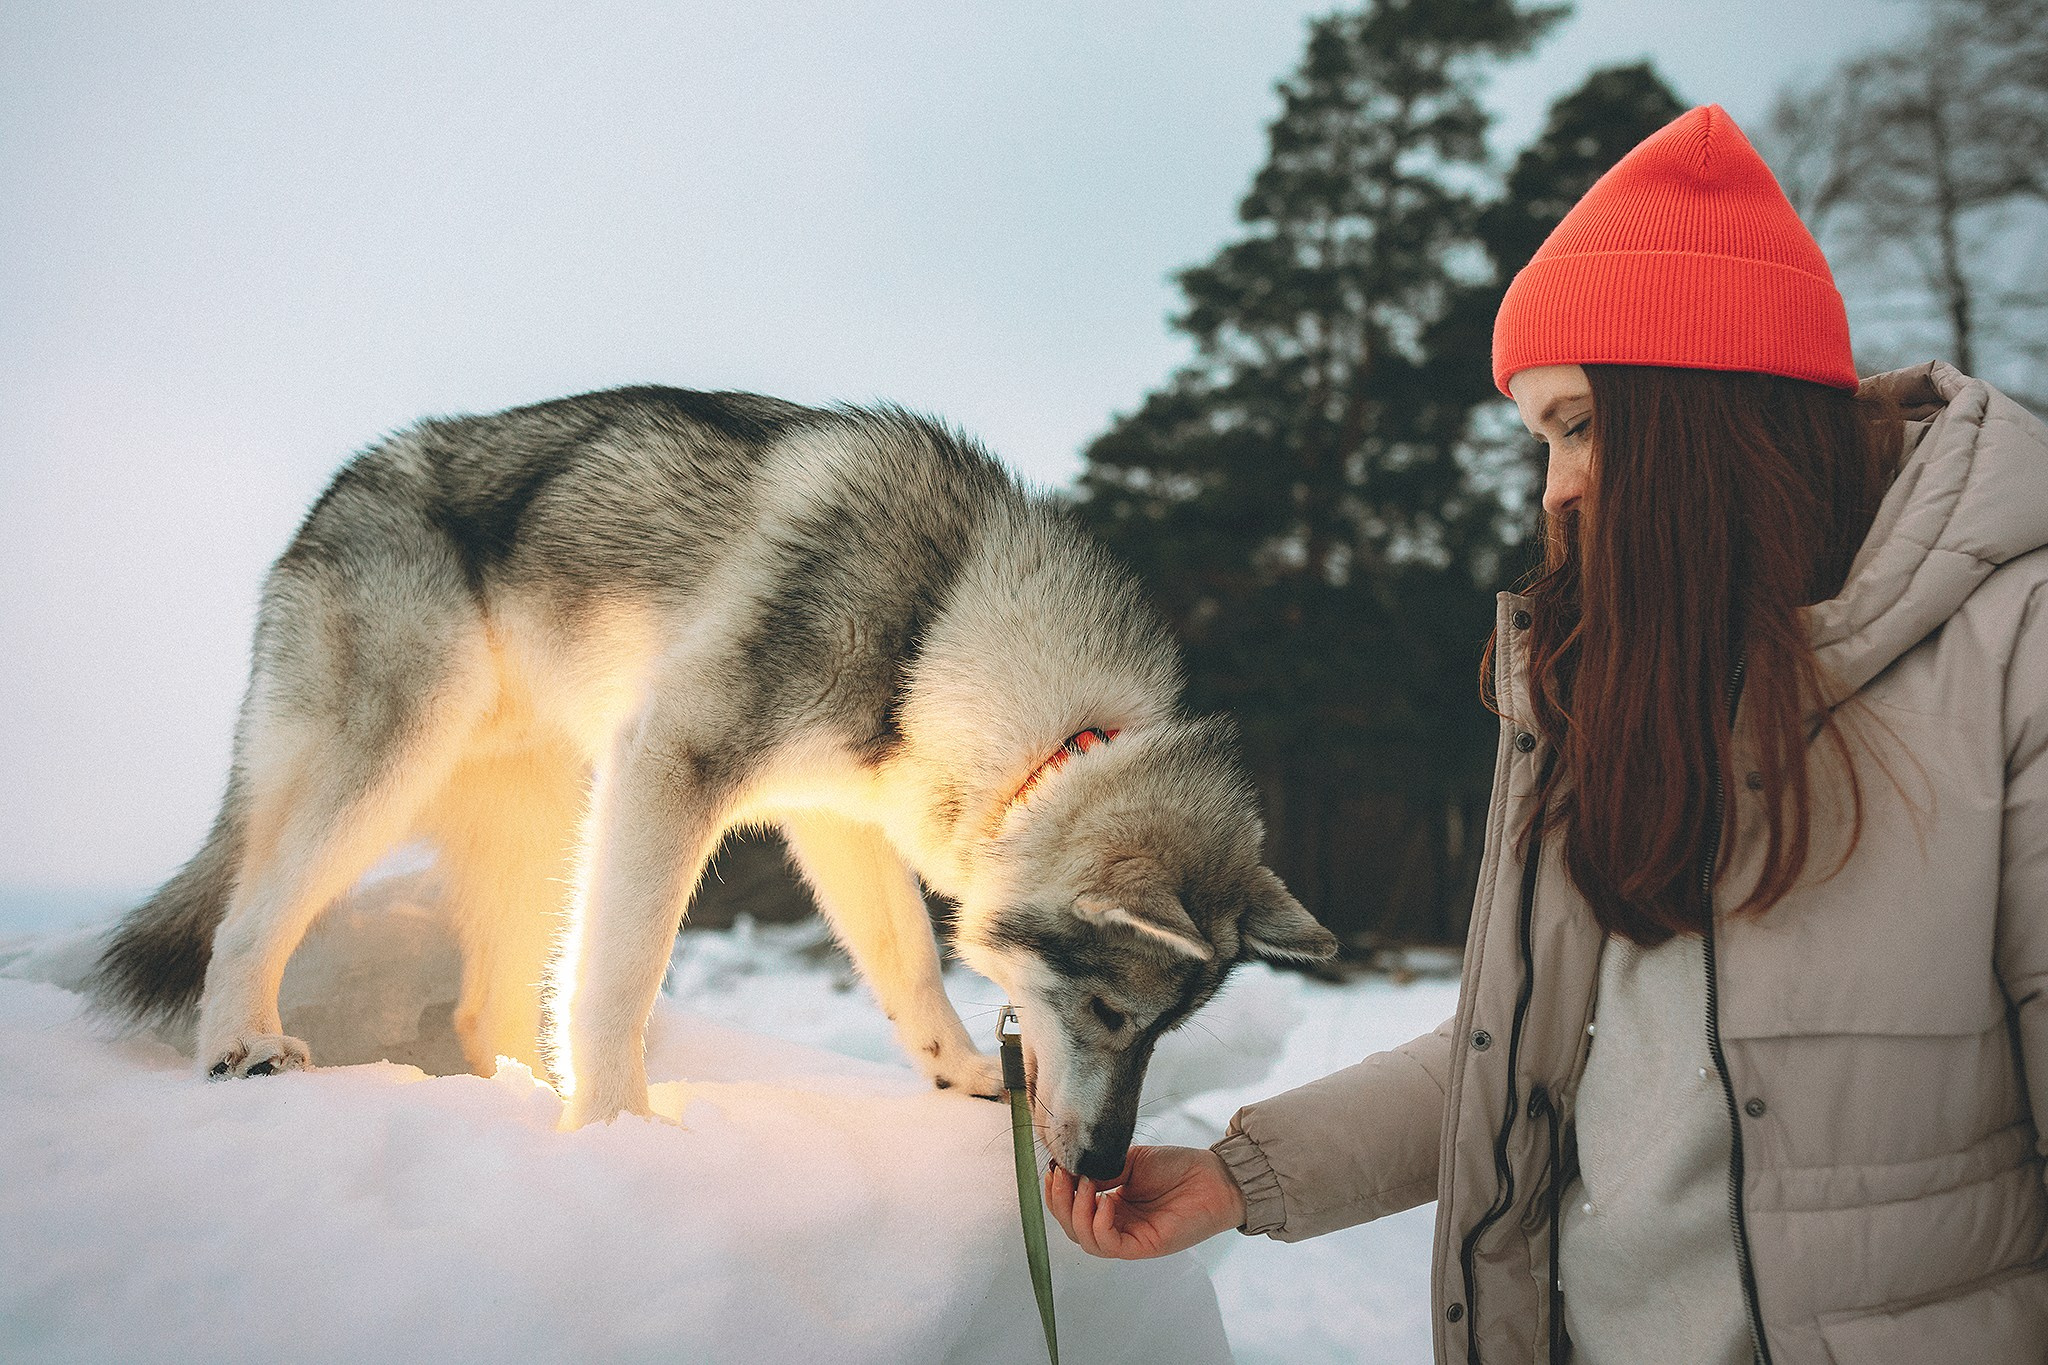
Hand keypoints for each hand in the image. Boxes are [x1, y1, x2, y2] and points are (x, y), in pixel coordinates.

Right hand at [1044, 1145, 1247, 1259]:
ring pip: (1087, 1241)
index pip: (1072, 1209)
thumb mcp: (1131, 1161)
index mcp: (1111, 1205)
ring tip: (1086, 1186)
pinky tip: (1105, 1202)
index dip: (1057, 1193)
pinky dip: (1099, 1225)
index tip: (1054, 1169)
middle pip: (1073, 1228)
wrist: (1215, 1176)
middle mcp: (1117, 1225)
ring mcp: (1129, 1238)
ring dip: (1078, 1213)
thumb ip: (1103, 1171)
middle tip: (1063, 1177)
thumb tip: (1073, 1173)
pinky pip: (1110, 1245)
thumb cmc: (1178, 1167)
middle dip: (1061, 1203)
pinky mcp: (1144, 1246)